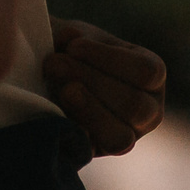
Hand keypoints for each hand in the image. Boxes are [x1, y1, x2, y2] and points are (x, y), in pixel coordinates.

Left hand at [45, 18, 165, 155]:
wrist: (39, 75)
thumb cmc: (65, 50)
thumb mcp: (73, 37)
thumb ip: (74, 36)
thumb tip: (71, 38)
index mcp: (150, 75)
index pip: (148, 73)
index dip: (108, 59)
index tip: (73, 46)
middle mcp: (148, 110)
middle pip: (135, 106)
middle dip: (90, 82)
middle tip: (54, 63)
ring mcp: (127, 136)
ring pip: (120, 137)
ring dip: (86, 111)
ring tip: (60, 89)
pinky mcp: (97, 152)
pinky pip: (92, 151)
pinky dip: (72, 132)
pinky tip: (54, 112)